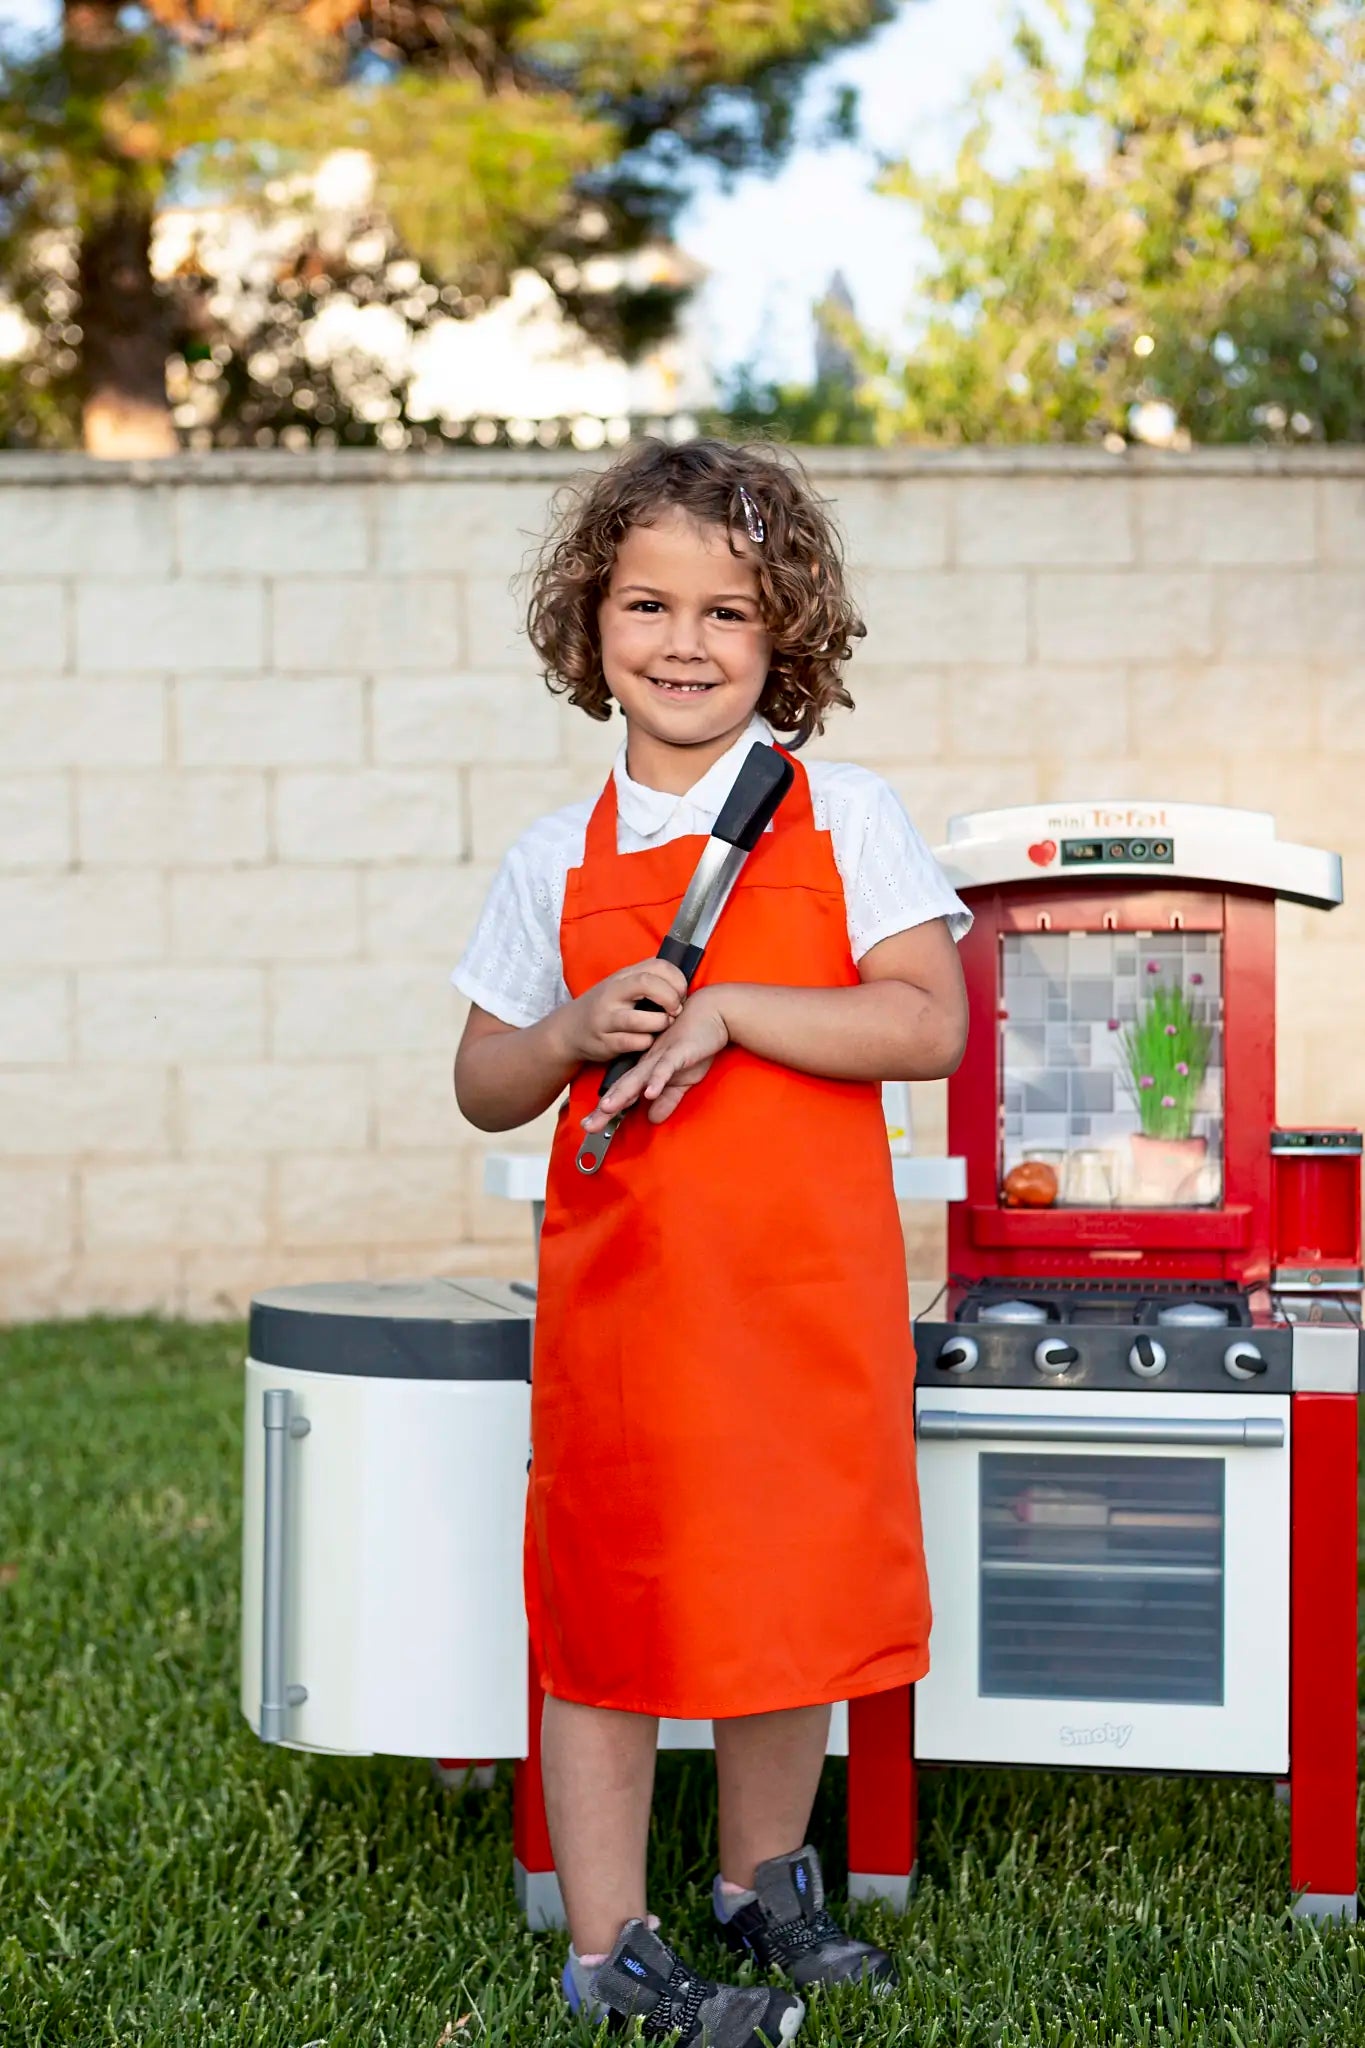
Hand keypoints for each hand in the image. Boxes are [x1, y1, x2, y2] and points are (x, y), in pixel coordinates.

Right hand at [557, 957, 688, 1065]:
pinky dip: (647, 1042)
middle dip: (671, 998)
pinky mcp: (605, 1042)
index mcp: (623, 976)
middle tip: (676, 1010)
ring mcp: (607, 1018)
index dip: (677, 979)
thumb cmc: (606, 1006)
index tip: (682, 993)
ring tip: (664, 1025)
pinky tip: (648, 1040)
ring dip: (661, 1023)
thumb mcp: (622, 986)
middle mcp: (613, 993)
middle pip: (648, 984)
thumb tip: (681, 982)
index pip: (657, 966)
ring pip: (642, 1019)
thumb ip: (647, 980)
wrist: (569, 1030)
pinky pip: (634, 1042)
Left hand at [582, 992, 729, 1129]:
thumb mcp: (683, 1079)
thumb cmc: (696, 1044)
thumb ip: (667, 1099)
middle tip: (588, 1125)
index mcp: (647, 1069)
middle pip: (623, 1087)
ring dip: (624, 1093)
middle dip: (605, 1108)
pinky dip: (658, 1079)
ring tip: (607, 1108)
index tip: (589, 1125)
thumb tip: (653, 1118)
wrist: (713, 1011)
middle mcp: (648, 1063)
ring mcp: (662, 1056)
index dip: (607, 1110)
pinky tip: (650, 1093)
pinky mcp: (679, 1051)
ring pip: (639, 1077)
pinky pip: (666, 1067)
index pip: (624, 1093)